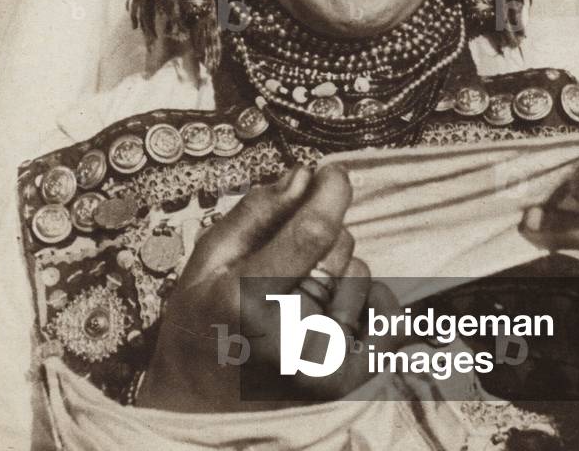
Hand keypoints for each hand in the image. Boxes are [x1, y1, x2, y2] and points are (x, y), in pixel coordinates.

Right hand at [138, 164, 397, 412]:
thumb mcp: (208, 258)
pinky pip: (380, 310)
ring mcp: (322, 362)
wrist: (199, 407)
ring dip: (338, 270)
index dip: (331, 190)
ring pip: (360, 274)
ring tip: (299, 293)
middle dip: (323, 232)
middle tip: (288, 256)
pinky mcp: (346, 378)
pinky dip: (363, 298)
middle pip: (339, 246)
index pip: (312, 231)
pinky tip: (329, 309)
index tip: (330, 172)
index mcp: (247, 298)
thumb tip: (303, 175)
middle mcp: (289, 334)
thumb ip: (256, 213)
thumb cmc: (201, 321)